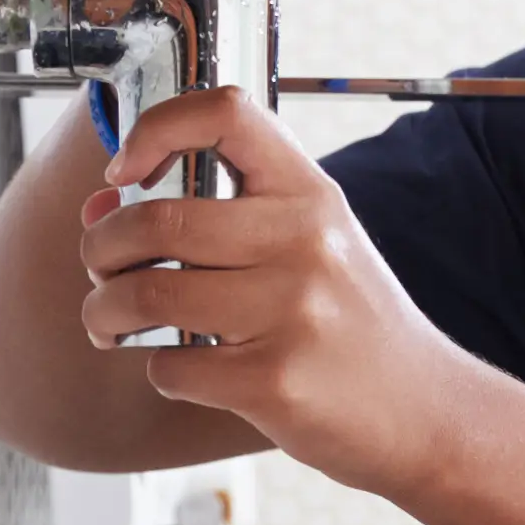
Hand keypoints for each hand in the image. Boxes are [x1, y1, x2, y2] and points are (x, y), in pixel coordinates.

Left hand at [78, 90, 497, 499]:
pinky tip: (187, 371)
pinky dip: (159, 371)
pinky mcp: (273, 381)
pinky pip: (169, 366)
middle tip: (102, 271)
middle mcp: (304, 242)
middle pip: (156, 220)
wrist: (426, 411)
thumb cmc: (351, 324)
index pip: (226, 113)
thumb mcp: (309, 247)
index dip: (156, 128)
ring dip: (105, 312)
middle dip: (100, 248)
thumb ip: (215, 219)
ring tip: (110, 323)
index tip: (127, 171)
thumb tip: (99, 206)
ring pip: (145, 296)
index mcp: (311, 194)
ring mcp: (291, 313)